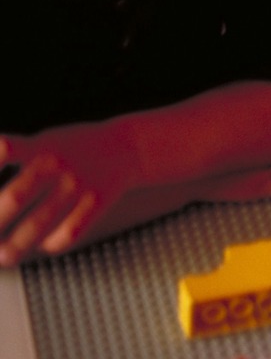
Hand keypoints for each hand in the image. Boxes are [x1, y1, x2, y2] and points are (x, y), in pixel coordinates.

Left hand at [0, 125, 143, 265]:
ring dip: (15, 246)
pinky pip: (69, 232)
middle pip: (15, 196)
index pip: (3, 151)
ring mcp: (78, 185)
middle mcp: (57, 164)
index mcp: (40, 145)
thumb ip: (15, 157)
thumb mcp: (45, 141)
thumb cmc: (76, 148)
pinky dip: (51, 243)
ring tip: (3, 257)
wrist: (128, 147)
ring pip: (40, 224)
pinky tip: (42, 244)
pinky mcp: (96, 203)